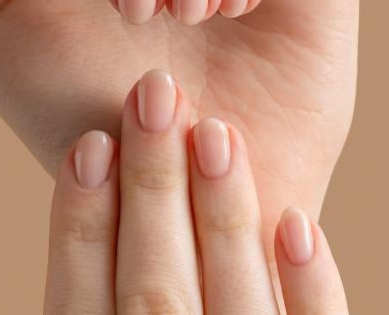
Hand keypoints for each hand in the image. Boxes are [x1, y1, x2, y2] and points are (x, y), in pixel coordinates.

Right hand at [44, 70, 348, 313]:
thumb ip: (95, 296)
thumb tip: (79, 184)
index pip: (78, 310)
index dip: (79, 228)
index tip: (89, 143)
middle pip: (154, 294)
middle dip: (151, 192)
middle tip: (154, 96)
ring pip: (232, 308)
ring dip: (222, 219)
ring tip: (215, 133)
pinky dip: (309, 288)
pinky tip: (297, 223)